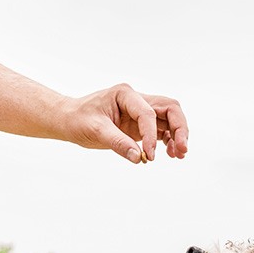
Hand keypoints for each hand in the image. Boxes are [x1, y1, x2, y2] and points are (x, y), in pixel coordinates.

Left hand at [63, 84, 188, 163]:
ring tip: (179, 155)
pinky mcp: (142, 124)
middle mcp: (137, 100)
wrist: (70, 120)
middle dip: (180, 128)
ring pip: (170, 119)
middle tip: (183, 149)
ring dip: (178, 135)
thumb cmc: (79, 120)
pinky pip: (163, 130)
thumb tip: (140, 158)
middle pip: (170, 108)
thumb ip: (118, 143)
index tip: (150, 155)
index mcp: (125, 94)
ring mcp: (141, 111)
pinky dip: (169, 141)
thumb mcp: (95, 131)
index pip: (147, 113)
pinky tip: (171, 154)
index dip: (152, 135)